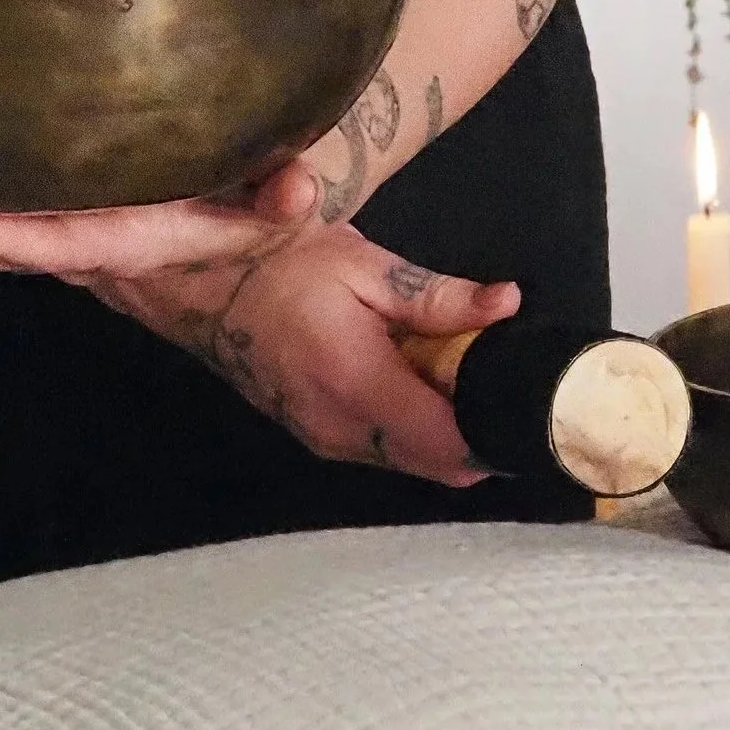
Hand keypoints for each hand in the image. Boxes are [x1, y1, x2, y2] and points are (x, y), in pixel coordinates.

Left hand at [0, 159, 323, 278]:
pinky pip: (2, 217)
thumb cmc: (266, 196)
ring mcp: (75, 231)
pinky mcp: (62, 210)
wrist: (262, 219)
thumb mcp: (287, 196)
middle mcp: (100, 243)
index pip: (73, 237)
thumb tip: (298, 185)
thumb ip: (291, 192)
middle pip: (17, 247)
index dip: (14, 235)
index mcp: (145, 238)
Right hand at [98, 229, 521, 486]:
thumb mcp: (365, 265)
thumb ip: (439, 298)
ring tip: (462, 375)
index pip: (451, 444)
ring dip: (446, 430)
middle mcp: (342, 430)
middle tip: (502, 380)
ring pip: (414, 462)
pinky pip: (386, 452)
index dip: (498, 432)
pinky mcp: (318, 438)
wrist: (198, 288)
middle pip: (441, 464)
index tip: (531, 400)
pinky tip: (420, 382)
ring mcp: (325, 440)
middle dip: (481, 432)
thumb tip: (508, 304)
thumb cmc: (280, 265)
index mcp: (358, 383)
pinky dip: (415, 427)